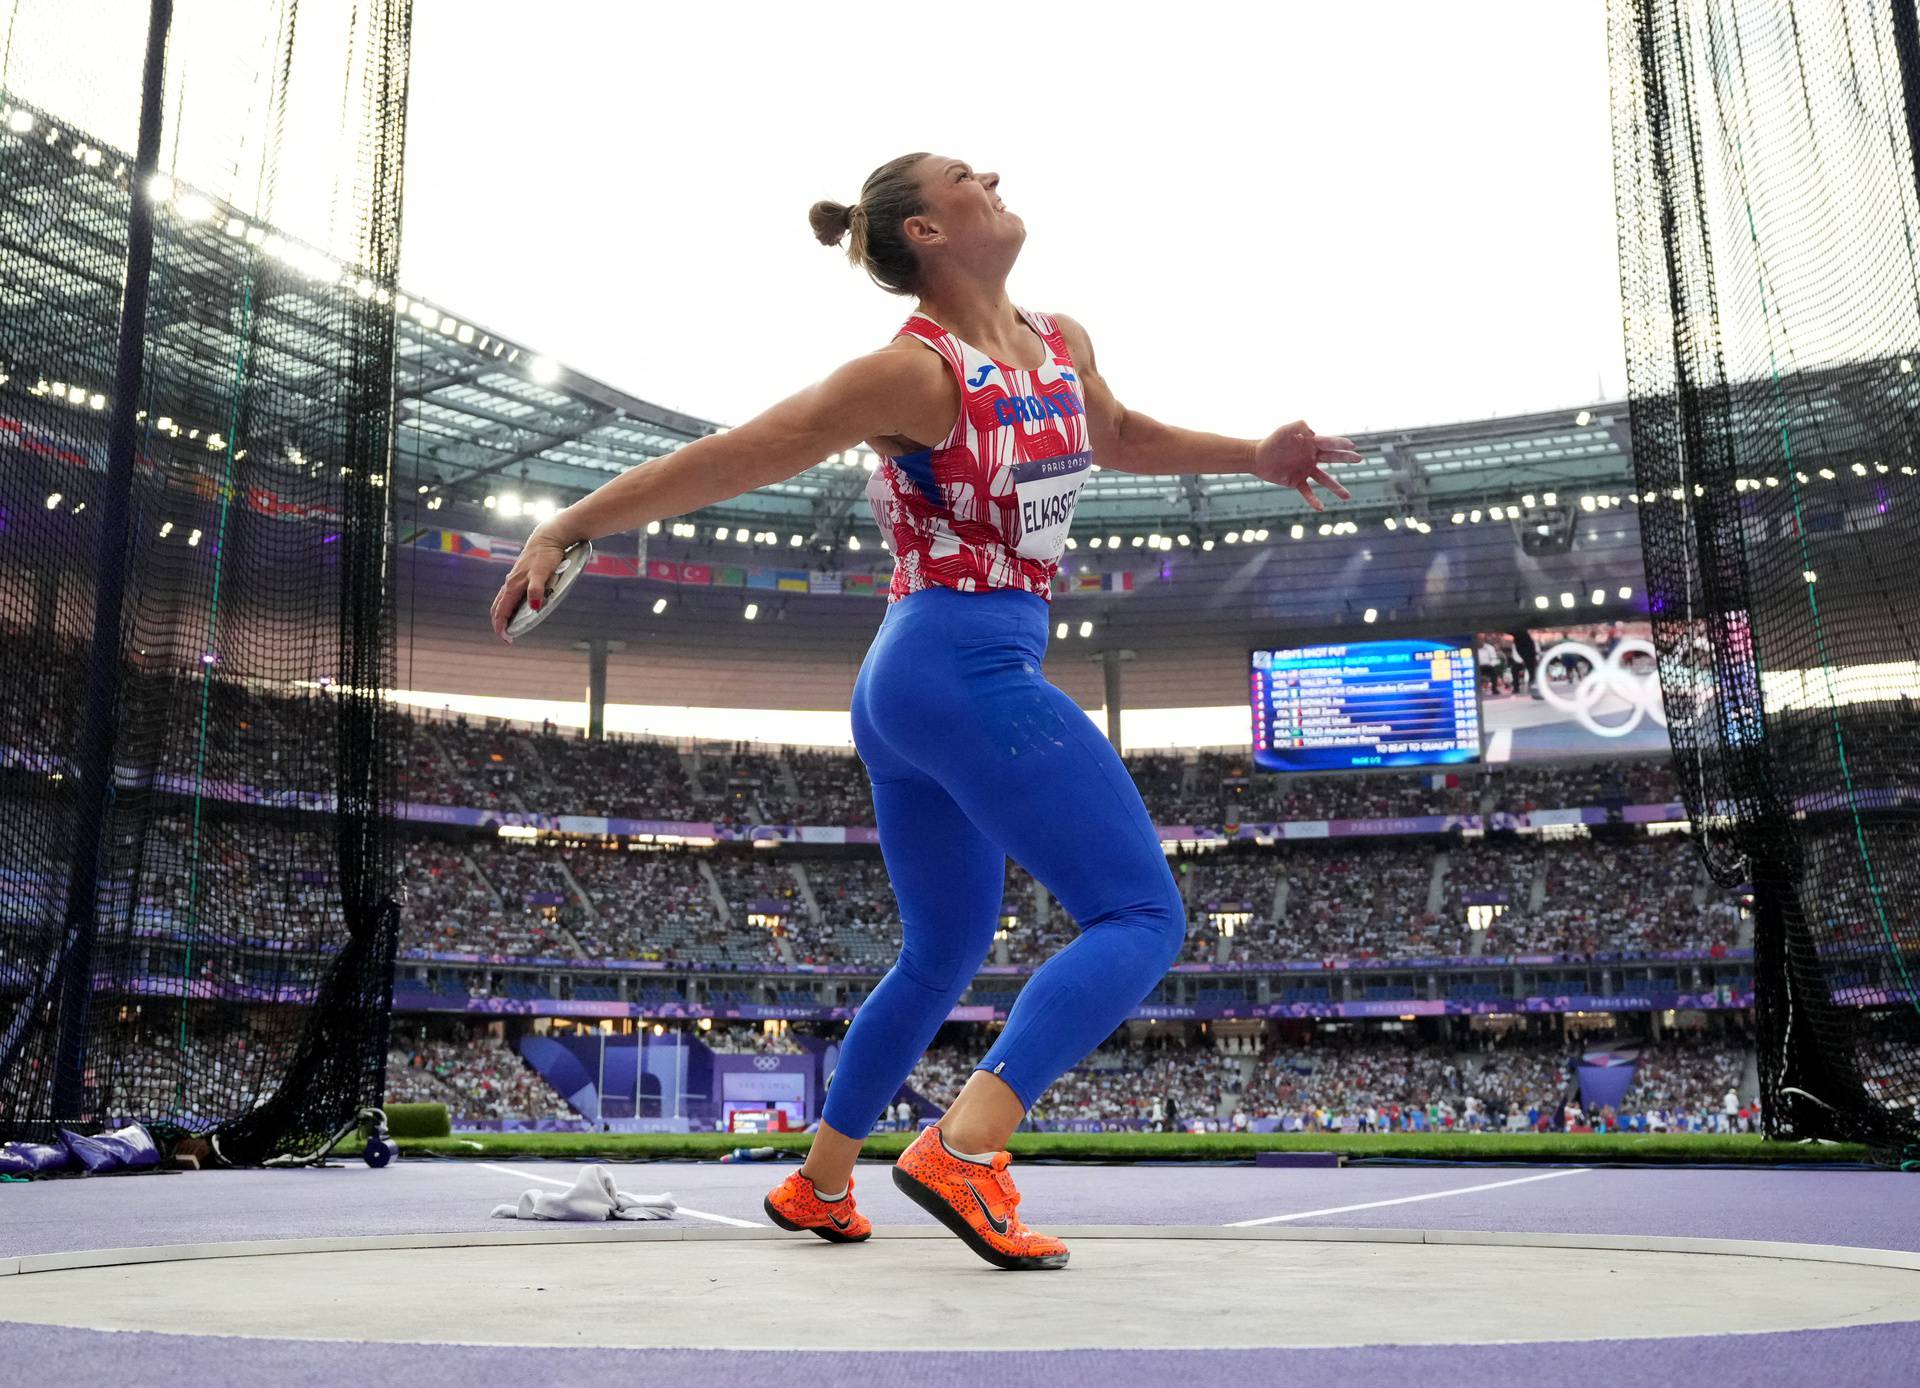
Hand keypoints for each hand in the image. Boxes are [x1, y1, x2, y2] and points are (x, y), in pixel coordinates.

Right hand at [488, 518, 576, 641]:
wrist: (549, 537)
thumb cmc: (546, 555)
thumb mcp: (543, 573)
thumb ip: (537, 589)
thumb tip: (534, 606)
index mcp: (513, 585)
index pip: (501, 610)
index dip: (501, 626)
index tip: (507, 639)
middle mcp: (510, 582)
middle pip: (498, 606)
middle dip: (499, 623)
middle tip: (507, 637)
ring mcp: (514, 578)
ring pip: (503, 599)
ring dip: (503, 614)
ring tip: (510, 625)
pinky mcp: (521, 575)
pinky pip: (510, 593)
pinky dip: (510, 604)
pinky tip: (518, 607)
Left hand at [1250, 420, 1361, 511]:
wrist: (1257, 457)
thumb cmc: (1272, 442)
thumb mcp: (1285, 429)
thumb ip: (1300, 426)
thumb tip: (1314, 434)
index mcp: (1311, 444)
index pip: (1329, 443)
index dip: (1340, 443)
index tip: (1352, 445)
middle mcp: (1311, 457)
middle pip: (1332, 458)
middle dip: (1346, 458)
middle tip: (1359, 459)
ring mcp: (1305, 470)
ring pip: (1324, 480)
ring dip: (1336, 488)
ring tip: (1347, 497)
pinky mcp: (1296, 481)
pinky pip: (1308, 492)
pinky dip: (1314, 500)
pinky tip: (1321, 508)